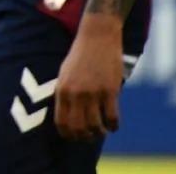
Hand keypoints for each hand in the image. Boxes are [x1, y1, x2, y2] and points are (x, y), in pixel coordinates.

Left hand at [54, 14, 123, 141]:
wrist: (97, 37)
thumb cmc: (80, 55)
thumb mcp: (64, 73)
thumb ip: (64, 94)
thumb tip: (66, 115)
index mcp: (62, 89)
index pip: (61, 122)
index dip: (68, 134)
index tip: (74, 137)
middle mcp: (76, 94)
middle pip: (78, 128)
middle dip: (84, 137)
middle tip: (90, 136)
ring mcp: (93, 93)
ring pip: (96, 126)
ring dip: (99, 133)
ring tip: (102, 131)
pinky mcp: (110, 91)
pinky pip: (113, 118)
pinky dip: (114, 126)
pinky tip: (113, 125)